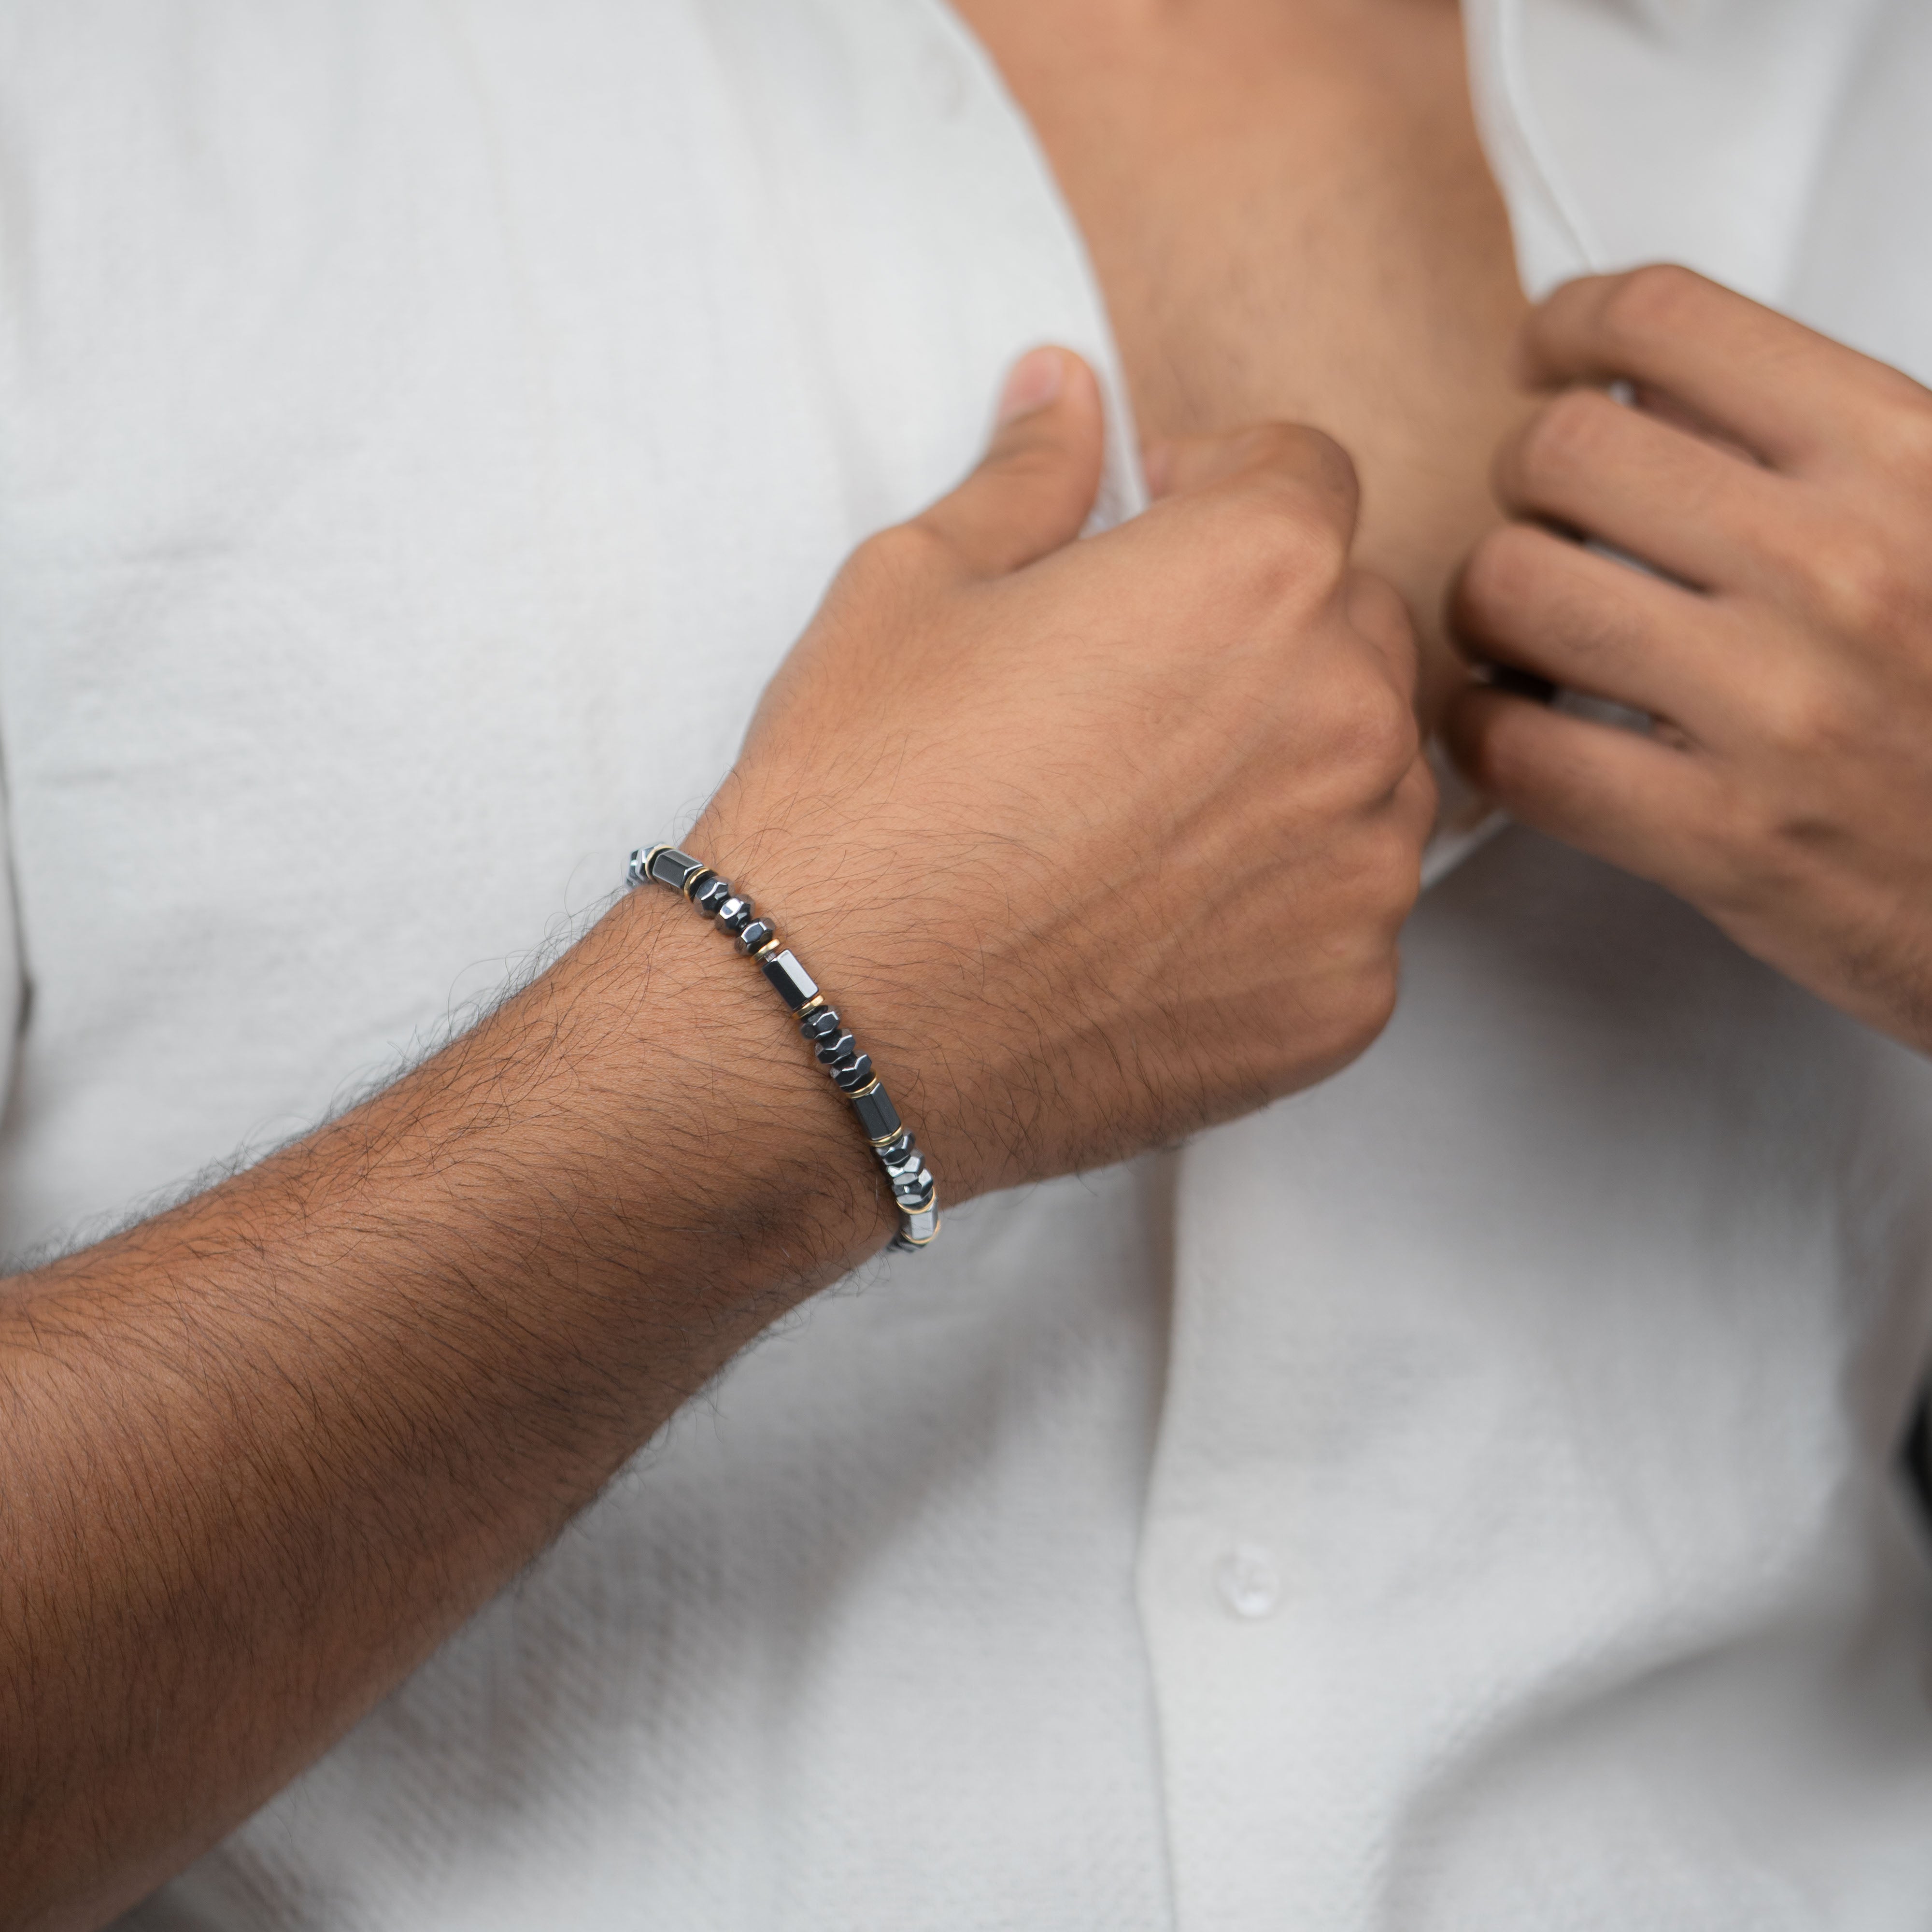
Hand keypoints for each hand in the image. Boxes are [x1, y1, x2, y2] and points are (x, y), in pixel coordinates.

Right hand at [696, 347, 1434, 1197]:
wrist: (830, 1026)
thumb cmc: (864, 798)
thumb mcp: (915, 586)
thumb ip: (1029, 475)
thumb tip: (1065, 387)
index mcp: (1257, 572)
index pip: (1306, 474)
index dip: (1218, 486)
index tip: (1153, 529)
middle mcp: (1348, 712)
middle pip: (1352, 620)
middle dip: (1261, 624)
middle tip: (1133, 687)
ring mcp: (1360, 870)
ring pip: (1368, 770)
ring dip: (1287, 764)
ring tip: (1142, 815)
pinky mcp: (1345, 999)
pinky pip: (1348, 910)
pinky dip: (1280, 900)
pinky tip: (1158, 920)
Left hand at [1445, 266, 1931, 1054]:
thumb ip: (1812, 435)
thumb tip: (1649, 379)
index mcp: (1904, 456)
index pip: (1667, 320)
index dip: (1571, 327)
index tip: (1546, 358)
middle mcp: (1836, 567)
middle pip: (1557, 452)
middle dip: (1520, 485)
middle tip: (1544, 523)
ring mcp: (1774, 707)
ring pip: (1508, 590)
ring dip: (1487, 608)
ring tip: (1527, 632)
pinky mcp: (1719, 836)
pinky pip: (1512, 748)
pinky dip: (1484, 728)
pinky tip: (1520, 722)